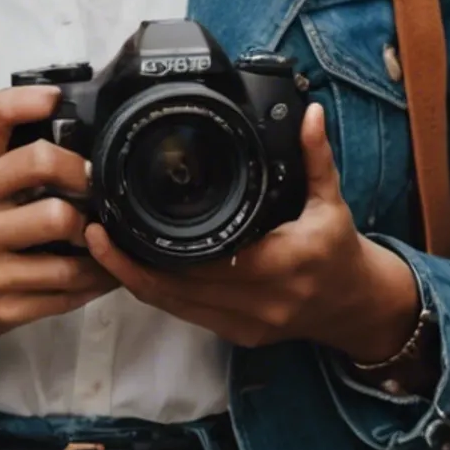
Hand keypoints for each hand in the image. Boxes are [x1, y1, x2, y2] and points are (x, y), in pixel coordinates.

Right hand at [0, 87, 113, 379]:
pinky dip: (92, 283)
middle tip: (99, 192)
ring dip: (99, 247)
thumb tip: (62, 103)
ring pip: (66, 257)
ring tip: (108, 236)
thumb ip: (2, 142)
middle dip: (87, 191)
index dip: (35, 102)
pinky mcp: (0, 310)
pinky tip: (98, 271)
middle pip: (51, 198)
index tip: (59, 101)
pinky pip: (64, 295)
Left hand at [86, 103, 419, 360]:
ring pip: (175, 308)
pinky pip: (187, 317)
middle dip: (130, 264)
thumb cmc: (339, 251)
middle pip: (177, 289)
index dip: (154, 250)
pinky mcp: (239, 336)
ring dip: (136, 282)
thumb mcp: (332, 201)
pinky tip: (135, 272)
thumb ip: (315, 157)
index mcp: (283, 263)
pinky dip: (159, 295)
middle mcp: (262, 300)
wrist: (356, 306)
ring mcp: (248, 324)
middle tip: (94, 231)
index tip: (117, 225)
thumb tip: (308, 113)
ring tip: (101, 250)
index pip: (205, 263)